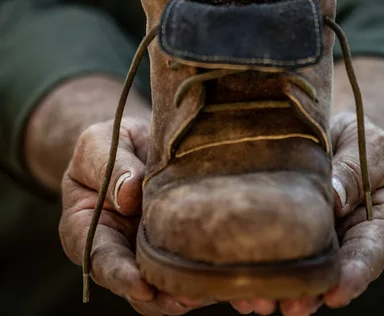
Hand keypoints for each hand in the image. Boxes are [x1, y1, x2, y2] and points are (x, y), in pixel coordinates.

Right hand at [59, 116, 212, 314]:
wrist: (134, 143)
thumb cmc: (110, 142)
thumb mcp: (99, 144)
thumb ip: (109, 166)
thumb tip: (130, 193)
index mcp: (87, 229)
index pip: (100, 258)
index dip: (119, 276)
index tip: (140, 285)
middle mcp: (119, 250)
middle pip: (137, 285)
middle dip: (162, 295)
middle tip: (188, 297)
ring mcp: (149, 253)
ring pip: (168, 286)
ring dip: (192, 294)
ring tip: (218, 291)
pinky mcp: (179, 246)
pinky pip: (195, 269)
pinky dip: (215, 280)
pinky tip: (240, 286)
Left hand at [229, 112, 383, 315]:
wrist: (342, 135)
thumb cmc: (362, 137)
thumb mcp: (367, 143)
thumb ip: (354, 170)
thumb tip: (334, 199)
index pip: (374, 249)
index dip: (356, 273)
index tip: (337, 292)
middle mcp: (357, 238)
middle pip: (338, 271)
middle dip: (315, 291)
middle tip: (291, 307)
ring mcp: (329, 241)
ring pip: (309, 271)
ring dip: (286, 288)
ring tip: (260, 302)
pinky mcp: (300, 237)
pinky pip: (286, 256)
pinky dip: (268, 270)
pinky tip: (243, 289)